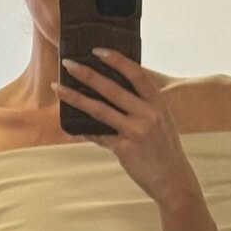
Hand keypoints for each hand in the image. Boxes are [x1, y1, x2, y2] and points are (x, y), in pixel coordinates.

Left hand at [51, 49, 195, 205]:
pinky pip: (99, 136)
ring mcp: (136, 132)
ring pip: (100, 110)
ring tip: (58, 89)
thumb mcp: (162, 120)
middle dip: (88, 74)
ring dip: (76, 98)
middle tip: (68, 64)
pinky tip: (71, 127)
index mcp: (157, 103)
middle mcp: (148, 114)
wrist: (173, 180)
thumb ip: (144, 104)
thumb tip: (116, 89)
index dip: (116, 60)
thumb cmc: (164, 148)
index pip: (136, 74)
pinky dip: (84, 131)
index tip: (97, 50)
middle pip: (112, 89)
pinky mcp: (125, 150)